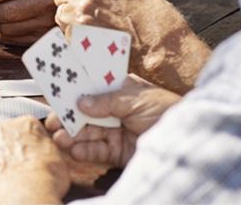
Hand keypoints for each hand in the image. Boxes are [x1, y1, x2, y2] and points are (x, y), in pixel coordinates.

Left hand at [0, 116, 69, 204]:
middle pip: (3, 137)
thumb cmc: (45, 180)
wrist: (26, 198)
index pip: (25, 128)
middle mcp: (0, 129)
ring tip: (5, 180)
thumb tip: (43, 149)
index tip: (29, 155)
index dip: (28, 144)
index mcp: (25, 124)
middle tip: (17, 168)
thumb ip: (46, 146)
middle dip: (7, 150)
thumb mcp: (58, 157)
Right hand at [44, 74, 179, 167]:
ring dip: (72, 135)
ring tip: (60, 137)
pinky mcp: (118, 152)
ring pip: (88, 133)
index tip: (57, 90)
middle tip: (53, 121)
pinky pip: (96, 151)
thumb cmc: (166, 111)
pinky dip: (84, 150)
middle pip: (86, 113)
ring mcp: (116, 131)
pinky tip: (74, 149)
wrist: (187, 140)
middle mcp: (115, 111)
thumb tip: (81, 102)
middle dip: (69, 116)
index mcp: (121, 91)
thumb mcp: (136, 99)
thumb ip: (107, 101)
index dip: (75, 89)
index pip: (93, 87)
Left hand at [55, 0, 207, 93]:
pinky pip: (64, 35)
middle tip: (88, 17)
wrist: (162, 48)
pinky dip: (74, 39)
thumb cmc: (156, 20)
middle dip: (71, 5)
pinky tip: (92, 43)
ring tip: (92, 31)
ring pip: (61, 15)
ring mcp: (80, 14)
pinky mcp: (77, 37)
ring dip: (71, 22)